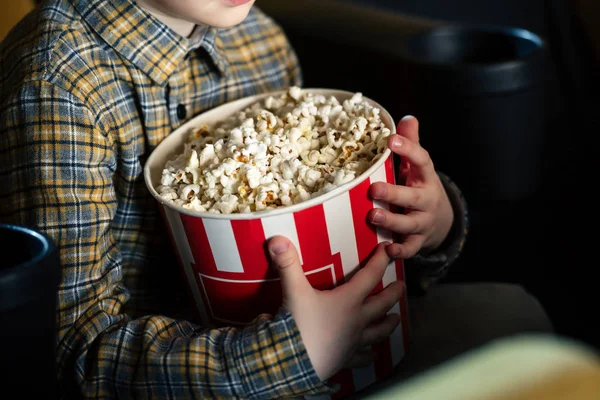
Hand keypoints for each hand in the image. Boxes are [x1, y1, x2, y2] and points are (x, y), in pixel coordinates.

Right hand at [268, 236, 404, 380]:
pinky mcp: (345, 359)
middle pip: (381, 305)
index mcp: (348, 301)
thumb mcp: (293, 291)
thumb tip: (277, 239)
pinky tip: (374, 355)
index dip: (380, 261)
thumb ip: (287, 264)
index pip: (370, 276)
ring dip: (389, 324)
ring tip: (397, 319)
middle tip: (402, 286)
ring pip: (378, 332)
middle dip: (393, 294)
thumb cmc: (298, 325)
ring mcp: (353, 342)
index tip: (387, 250)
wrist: (295, 364)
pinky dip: (369, 355)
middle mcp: (356, 321)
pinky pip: (362, 357)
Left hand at [369, 116, 453, 257]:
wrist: (440, 221)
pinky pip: (410, 249)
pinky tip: (386, 250)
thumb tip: (407, 118)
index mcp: (425, 177)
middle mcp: (426, 200)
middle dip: (394, 194)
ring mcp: (423, 222)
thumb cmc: (419, 187)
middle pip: (413, 197)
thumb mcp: (417, 167)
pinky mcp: (418, 242)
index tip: (391, 139)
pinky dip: (400, 251)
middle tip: (374, 188)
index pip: (422, 160)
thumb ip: (411, 144)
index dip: (408, 149)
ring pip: (409, 224)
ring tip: (373, 216)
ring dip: (392, 221)